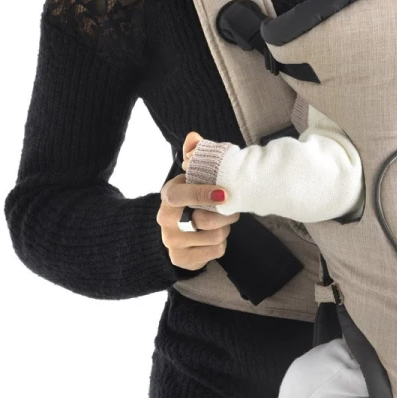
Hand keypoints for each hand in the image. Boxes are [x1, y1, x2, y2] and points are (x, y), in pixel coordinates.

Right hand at [160, 131, 238, 271]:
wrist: (177, 236)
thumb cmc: (189, 201)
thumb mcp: (189, 178)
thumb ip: (193, 155)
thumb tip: (193, 137)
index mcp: (167, 197)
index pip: (178, 195)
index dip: (200, 193)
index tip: (223, 193)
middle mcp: (165, 222)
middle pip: (202, 220)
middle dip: (223, 215)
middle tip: (230, 206)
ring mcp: (173, 243)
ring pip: (215, 236)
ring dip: (225, 228)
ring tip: (222, 222)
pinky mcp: (183, 260)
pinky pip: (216, 251)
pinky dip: (222, 244)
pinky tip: (215, 236)